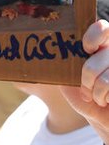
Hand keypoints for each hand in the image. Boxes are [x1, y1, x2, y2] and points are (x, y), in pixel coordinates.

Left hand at [62, 20, 108, 143]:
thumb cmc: (84, 95)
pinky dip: (103, 98)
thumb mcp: (67, 76)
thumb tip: (43, 50)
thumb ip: (63, 62)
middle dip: (88, 74)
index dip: (93, 36)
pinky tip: (107, 100)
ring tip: (96, 96)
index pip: (102, 27)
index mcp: (100, 45)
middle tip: (86, 84)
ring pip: (105, 77)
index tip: (85, 48)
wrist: (99, 117)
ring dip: (95, 92)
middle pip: (100, 54)